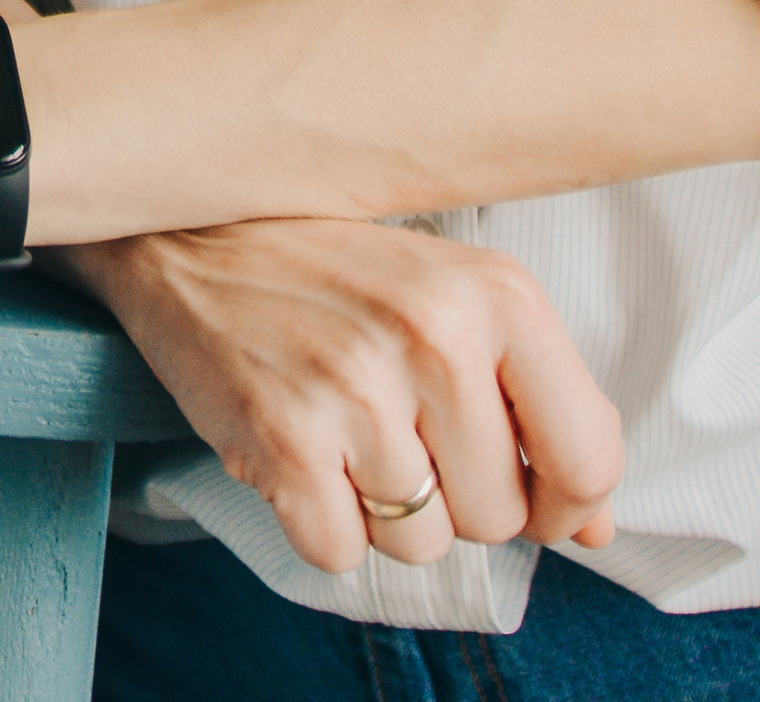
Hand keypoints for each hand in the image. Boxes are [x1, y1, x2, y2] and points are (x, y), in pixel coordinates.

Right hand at [70, 217, 620, 576]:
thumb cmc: (332, 270)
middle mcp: (434, 334)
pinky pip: (339, 552)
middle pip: (500, 517)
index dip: (560, 502)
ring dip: (380, 509)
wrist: (185, 226)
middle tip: (393, 423)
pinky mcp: (285, 435)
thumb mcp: (452, 302)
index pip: (588, 458)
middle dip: (452, 497)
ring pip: (421, 544)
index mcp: (496, 293)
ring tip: (340, 426)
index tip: (522, 488)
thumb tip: (593, 527)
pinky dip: (316, 519)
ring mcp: (356, 387)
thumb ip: (538, 406)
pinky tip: (296, 445)